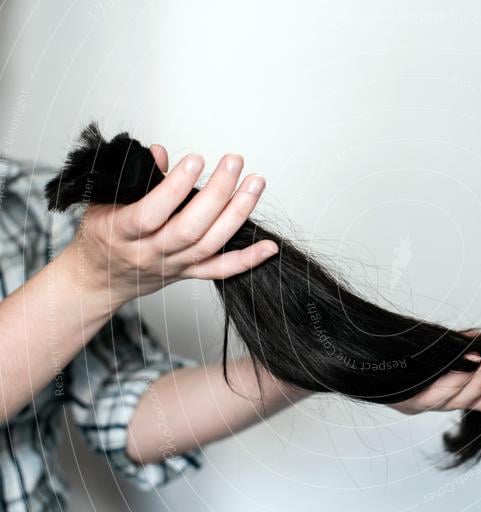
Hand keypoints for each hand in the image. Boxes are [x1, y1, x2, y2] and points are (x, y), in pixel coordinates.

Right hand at [66, 144, 277, 307]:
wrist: (98, 278)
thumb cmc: (101, 234)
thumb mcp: (103, 200)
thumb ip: (134, 178)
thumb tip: (161, 153)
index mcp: (122, 232)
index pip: (151, 212)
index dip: (175, 187)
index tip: (196, 159)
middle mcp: (150, 253)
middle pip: (190, 228)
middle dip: (217, 193)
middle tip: (234, 162)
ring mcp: (172, 266)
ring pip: (210, 244)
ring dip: (237, 214)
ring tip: (255, 183)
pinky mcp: (189, 275)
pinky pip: (221, 271)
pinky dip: (248, 259)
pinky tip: (269, 246)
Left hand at [389, 351, 480, 414]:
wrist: (365, 367)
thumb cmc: (404, 360)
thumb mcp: (438, 352)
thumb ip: (461, 347)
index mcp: (450, 396)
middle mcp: (439, 404)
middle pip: (473, 400)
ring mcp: (423, 402)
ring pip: (456, 394)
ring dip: (474, 376)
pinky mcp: (408, 398)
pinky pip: (433, 390)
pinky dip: (450, 376)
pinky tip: (463, 361)